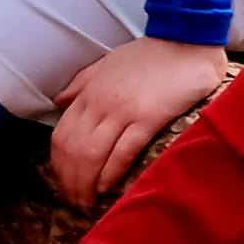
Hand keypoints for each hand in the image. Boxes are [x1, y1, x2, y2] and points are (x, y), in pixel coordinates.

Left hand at [49, 37, 227, 205]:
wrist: (185, 41)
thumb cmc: (148, 55)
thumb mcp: (106, 64)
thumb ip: (80, 84)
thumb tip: (58, 101)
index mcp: (88, 91)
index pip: (61, 135)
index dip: (59, 165)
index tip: (64, 183)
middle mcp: (100, 102)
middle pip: (73, 150)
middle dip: (70, 181)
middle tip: (76, 202)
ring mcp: (123, 110)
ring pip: (92, 154)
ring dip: (87, 184)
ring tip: (90, 203)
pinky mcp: (148, 117)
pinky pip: (122, 152)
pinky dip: (111, 174)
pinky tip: (109, 189)